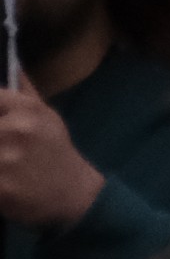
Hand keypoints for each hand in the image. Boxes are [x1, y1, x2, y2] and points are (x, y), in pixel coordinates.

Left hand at [0, 85, 105, 231]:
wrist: (73, 194)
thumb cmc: (54, 151)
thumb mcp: (47, 116)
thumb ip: (24, 91)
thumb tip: (12, 64)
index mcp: (27, 110)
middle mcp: (17, 130)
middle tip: (1, 145)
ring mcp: (6, 160)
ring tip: (2, 160)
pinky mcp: (0, 187)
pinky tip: (1, 179)